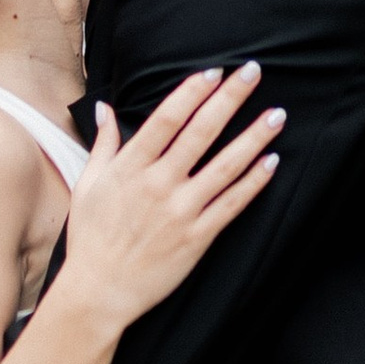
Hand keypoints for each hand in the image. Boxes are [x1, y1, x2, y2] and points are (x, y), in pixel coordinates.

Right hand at [53, 64, 281, 339]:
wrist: (99, 292)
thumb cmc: (91, 238)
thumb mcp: (88, 184)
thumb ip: (103, 143)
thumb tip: (104, 107)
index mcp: (131, 167)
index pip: (168, 119)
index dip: (193, 91)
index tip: (214, 71)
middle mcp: (159, 184)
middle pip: (201, 132)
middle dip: (230, 99)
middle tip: (253, 72)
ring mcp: (181, 211)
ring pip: (225, 166)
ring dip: (253, 138)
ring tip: (276, 115)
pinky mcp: (197, 237)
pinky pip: (232, 204)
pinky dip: (253, 182)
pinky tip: (271, 162)